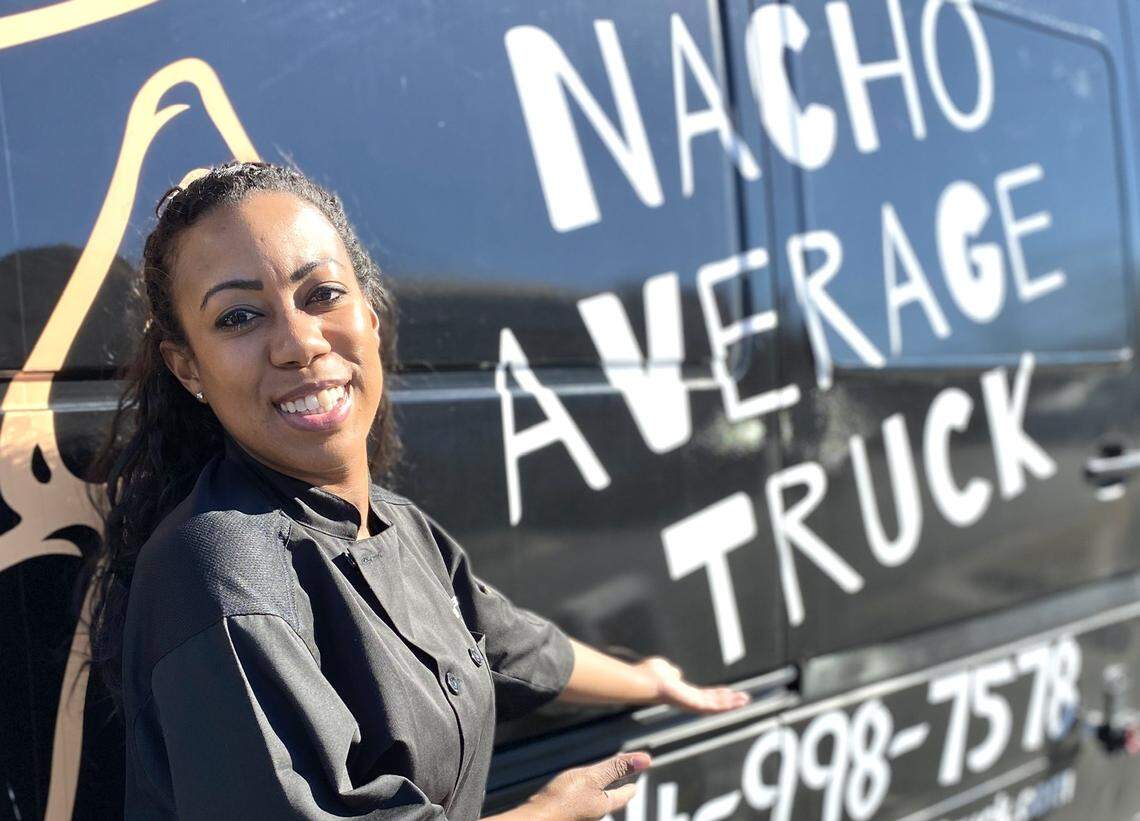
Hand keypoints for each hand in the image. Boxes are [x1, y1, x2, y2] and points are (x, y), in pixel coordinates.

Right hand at [518, 751, 650, 820]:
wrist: (534, 820)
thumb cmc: (561, 800)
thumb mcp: (592, 777)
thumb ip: (617, 768)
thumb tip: (647, 759)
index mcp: (604, 806)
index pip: (624, 795)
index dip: (630, 787)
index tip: (635, 784)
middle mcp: (592, 814)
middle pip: (609, 801)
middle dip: (615, 791)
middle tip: (621, 782)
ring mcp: (578, 817)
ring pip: (593, 803)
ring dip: (597, 794)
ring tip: (598, 786)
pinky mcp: (564, 816)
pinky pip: (577, 805)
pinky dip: (581, 796)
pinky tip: (571, 794)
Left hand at [634, 656, 750, 713]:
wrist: (643, 681)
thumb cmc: (648, 675)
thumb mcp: (664, 669)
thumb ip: (671, 672)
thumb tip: (674, 672)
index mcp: (683, 692)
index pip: (704, 694)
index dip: (717, 693)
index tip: (729, 691)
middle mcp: (688, 700)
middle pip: (713, 701)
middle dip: (729, 700)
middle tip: (744, 698)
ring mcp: (691, 704)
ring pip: (716, 705)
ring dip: (731, 703)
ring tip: (745, 700)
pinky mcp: (693, 704)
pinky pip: (713, 706)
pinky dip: (726, 705)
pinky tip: (737, 702)